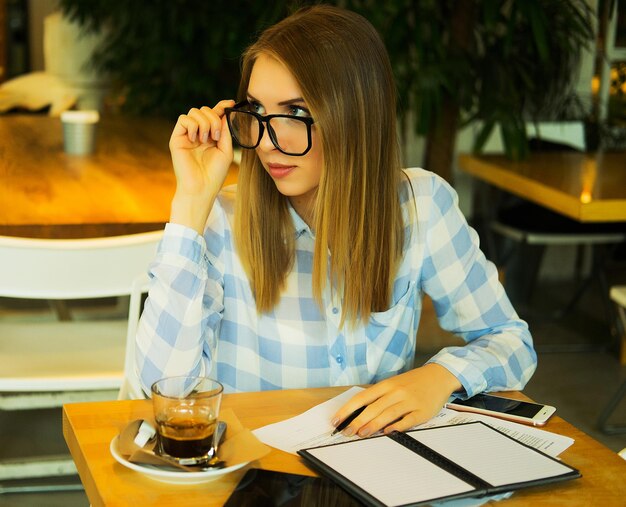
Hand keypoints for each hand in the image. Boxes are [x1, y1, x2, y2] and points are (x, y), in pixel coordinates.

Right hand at [169, 100, 234, 232]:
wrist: (201, 188)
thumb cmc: (214, 174)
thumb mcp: (226, 150)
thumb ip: (225, 131)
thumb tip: (225, 112)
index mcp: (211, 136)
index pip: (214, 115)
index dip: (222, 106)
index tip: (231, 103)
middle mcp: (198, 133)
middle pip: (205, 110)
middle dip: (214, 118)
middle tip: (216, 137)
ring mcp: (187, 135)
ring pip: (194, 112)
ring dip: (205, 123)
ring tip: (206, 140)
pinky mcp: (177, 138)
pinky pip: (183, 119)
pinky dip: (192, 125)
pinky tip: (196, 139)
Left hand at [331, 363, 461, 436]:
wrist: (439, 376)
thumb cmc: (412, 382)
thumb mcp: (393, 384)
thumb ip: (378, 397)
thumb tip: (359, 413)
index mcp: (386, 385)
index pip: (362, 398)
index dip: (347, 410)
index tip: (336, 420)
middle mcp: (396, 392)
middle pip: (373, 408)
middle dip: (357, 421)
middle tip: (346, 432)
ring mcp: (409, 401)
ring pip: (387, 414)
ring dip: (373, 425)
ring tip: (361, 434)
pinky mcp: (422, 412)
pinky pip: (407, 421)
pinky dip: (397, 427)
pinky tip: (387, 432)